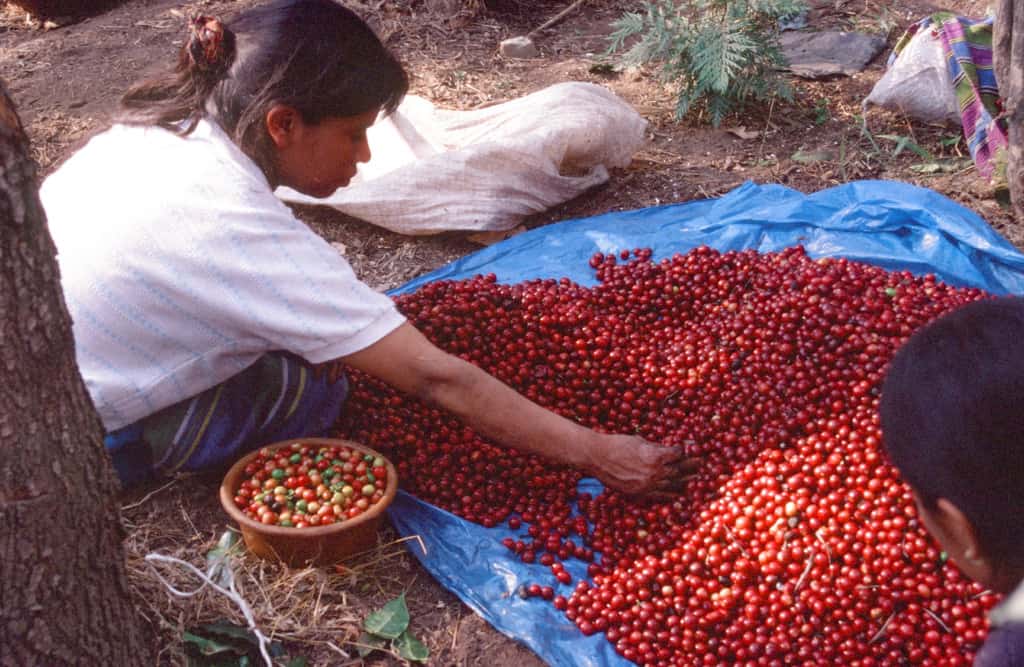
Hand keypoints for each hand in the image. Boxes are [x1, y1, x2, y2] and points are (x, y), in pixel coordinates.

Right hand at [583, 434, 698, 495]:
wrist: (597, 457)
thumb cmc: (617, 444)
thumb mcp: (640, 440)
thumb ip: (656, 447)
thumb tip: (667, 450)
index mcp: (656, 456)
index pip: (677, 454)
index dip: (684, 451)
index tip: (689, 450)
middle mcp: (654, 472)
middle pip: (679, 471)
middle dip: (691, 467)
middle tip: (701, 465)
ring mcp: (647, 484)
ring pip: (672, 485)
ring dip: (685, 482)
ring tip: (695, 480)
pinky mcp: (639, 492)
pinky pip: (658, 495)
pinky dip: (670, 495)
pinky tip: (678, 495)